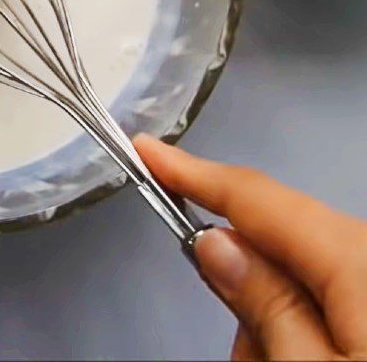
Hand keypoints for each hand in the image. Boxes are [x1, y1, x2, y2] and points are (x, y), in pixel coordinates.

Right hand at [135, 135, 366, 360]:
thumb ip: (267, 306)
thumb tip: (217, 245)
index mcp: (361, 260)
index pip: (258, 198)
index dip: (193, 172)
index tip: (148, 151)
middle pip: (279, 247)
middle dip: (245, 291)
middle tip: (247, 361)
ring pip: (303, 282)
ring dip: (277, 329)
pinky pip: (333, 304)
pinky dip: (308, 336)